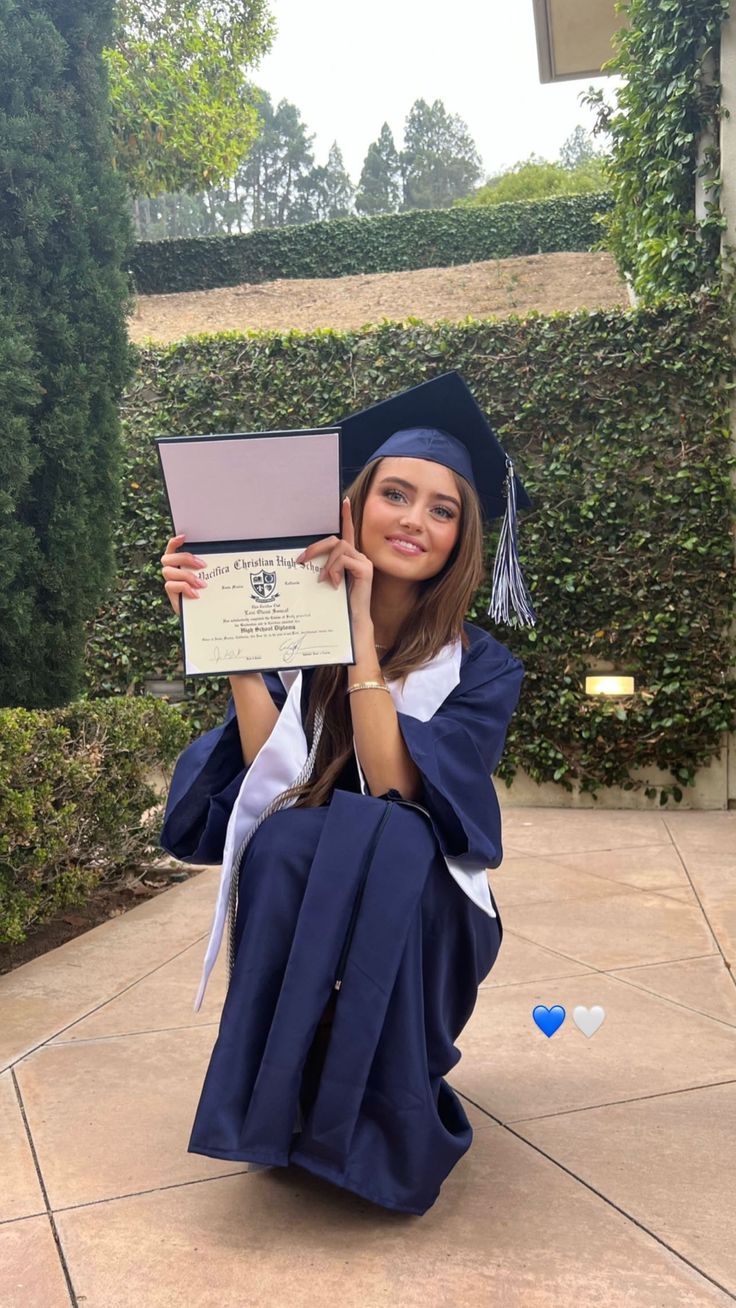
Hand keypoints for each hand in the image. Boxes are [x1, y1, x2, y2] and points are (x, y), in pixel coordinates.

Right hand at [160, 532, 207, 615]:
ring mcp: (170, 581)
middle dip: (185, 558)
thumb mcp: (208, 577)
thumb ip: (207, 568)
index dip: (174, 542)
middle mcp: (172, 570)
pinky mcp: (171, 593)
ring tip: (202, 584)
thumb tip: (220, 559)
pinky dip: (184, 588)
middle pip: (167, 558)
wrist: (202, 612)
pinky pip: (171, 585)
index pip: (171, 548)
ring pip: (168, 571)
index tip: (184, 537)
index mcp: (179, 562)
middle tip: (202, 565)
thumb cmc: (206, 591)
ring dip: (187, 576)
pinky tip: (195, 594)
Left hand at [296, 498, 373, 626]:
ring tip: (323, 580)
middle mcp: (359, 556)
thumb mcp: (327, 581)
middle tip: (301, 561)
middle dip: (316, 548)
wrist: (353, 622)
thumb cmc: (339, 605)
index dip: (346, 516)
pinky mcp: (366, 569)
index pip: (347, 532)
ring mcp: (364, 562)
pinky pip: (344, 559)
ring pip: (339, 548)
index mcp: (349, 558)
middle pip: (335, 540)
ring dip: (326, 563)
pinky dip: (334, 569)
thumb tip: (305, 559)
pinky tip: (334, 583)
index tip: (344, 501)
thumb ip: (323, 568)